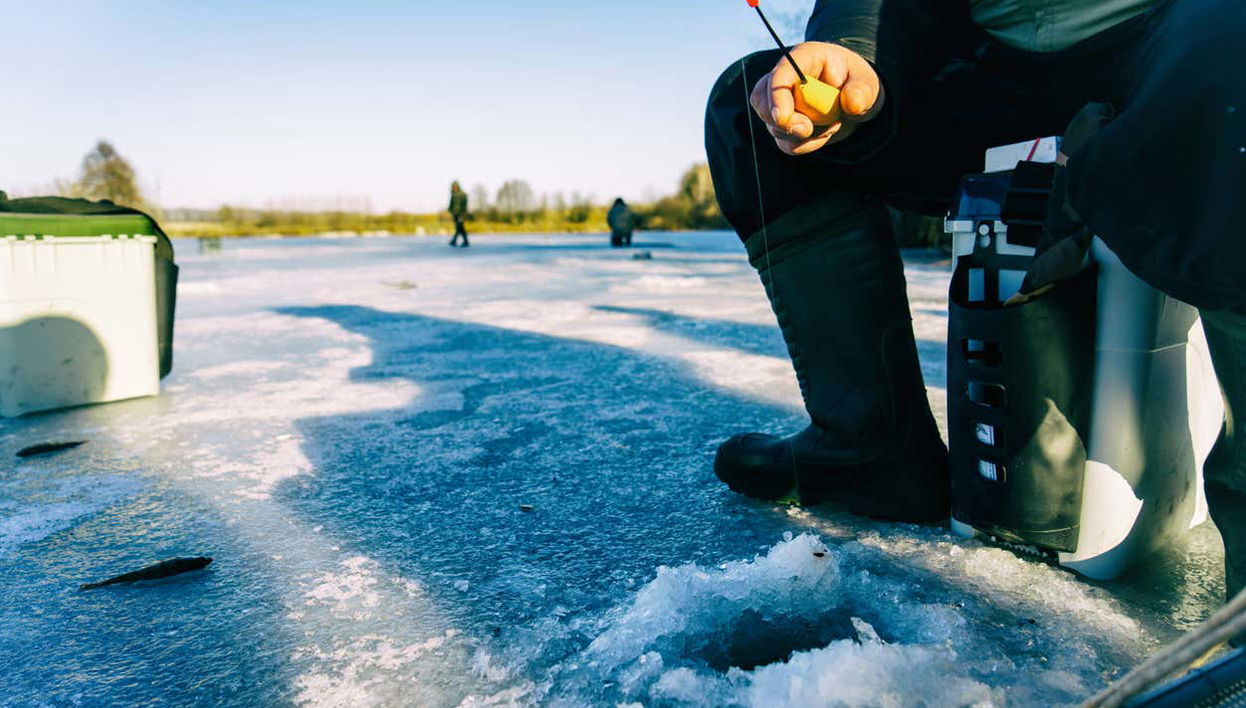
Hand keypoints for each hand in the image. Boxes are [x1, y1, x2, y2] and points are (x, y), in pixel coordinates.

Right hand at [750, 42, 883, 155]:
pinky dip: (805, 144)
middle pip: (762, 101)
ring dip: (804, 135)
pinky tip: (823, 132)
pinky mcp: (782, 123)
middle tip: (809, 129)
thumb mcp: (867, 83)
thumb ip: (861, 90)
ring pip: (773, 126)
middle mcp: (785, 78)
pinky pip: (784, 142)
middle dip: (784, 122)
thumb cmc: (858, 83)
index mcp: (804, 58)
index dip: (776, 96)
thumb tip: (851, 104)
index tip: (783, 118)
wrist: (856, 100)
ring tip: (831, 122)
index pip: (779, 75)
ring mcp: (780, 102)